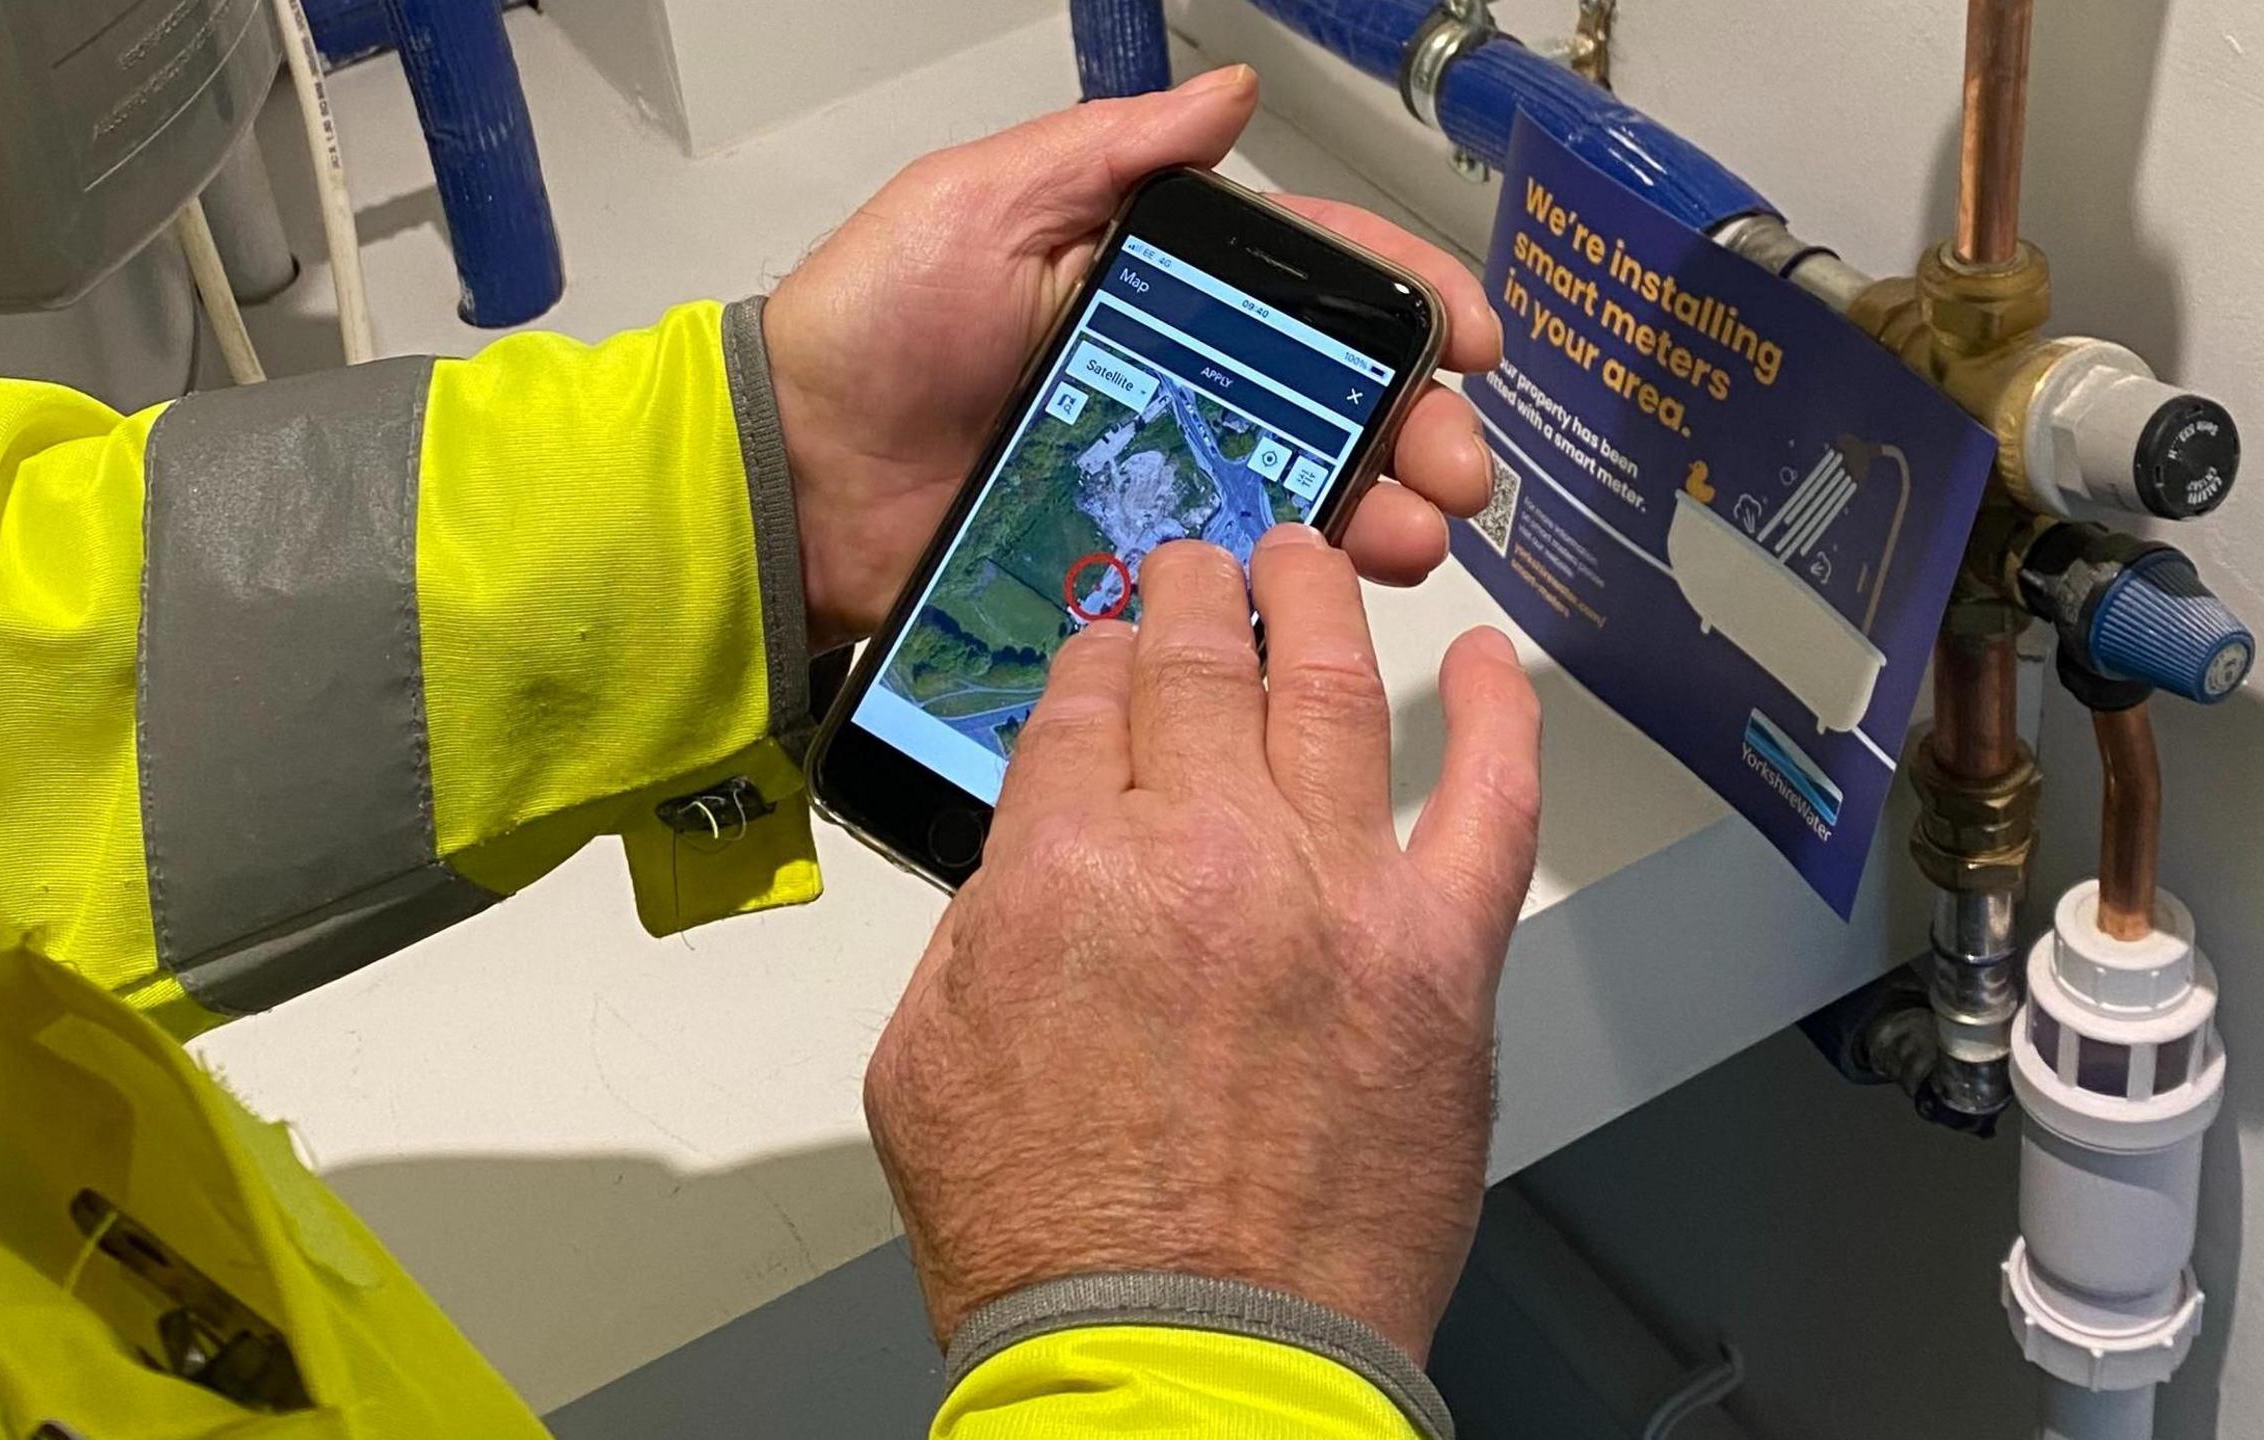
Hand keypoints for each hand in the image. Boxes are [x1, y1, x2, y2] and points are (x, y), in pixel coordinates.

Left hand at [766, 67, 1503, 650]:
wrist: (791, 478)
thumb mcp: (985, 199)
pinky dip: (1294, 592)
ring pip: (1304, 496)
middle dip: (1423, 429)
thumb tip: (1230, 94)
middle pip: (1338, 400)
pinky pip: (1231, 582)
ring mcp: (1156, 481)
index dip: (1408, 301)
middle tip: (1460, 470)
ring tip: (1416, 535)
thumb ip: (1113, 153)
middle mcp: (1175, 381)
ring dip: (1383, 514)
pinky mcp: (1126, 568)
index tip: (1473, 337)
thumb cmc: (870, 326)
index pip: (1316, 279)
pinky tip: (1327, 596)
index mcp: (1157, 287)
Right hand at [862, 526, 1542, 1359]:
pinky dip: (1500, 717)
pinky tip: (1491, 661)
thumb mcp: (926, 1065)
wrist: (1183, 1358)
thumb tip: (1037, 856)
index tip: (1110, 644)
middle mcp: (1200, 853)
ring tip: (1311, 552)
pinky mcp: (1439, 959)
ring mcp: (1333, 895)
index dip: (1097, 658)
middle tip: (1199, 561)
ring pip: (1330, 689)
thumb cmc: (1054, 1242)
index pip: (1082, 707)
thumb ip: (980, 928)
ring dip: (1316, 601)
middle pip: (1199, 670)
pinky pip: (1492, 800)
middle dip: (1192, 595)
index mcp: (1061, 871)